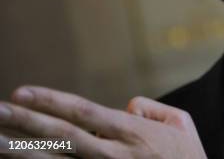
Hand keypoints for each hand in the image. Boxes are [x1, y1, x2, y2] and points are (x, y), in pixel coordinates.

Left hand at [0, 86, 206, 158]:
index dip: (50, 101)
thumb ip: (153, 109)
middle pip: (61, 135)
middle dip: (25, 122)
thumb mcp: (182, 125)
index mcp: (134, 133)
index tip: (21, 92)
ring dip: (22, 151)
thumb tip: (125, 106)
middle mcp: (115, 154)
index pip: (83, 112)